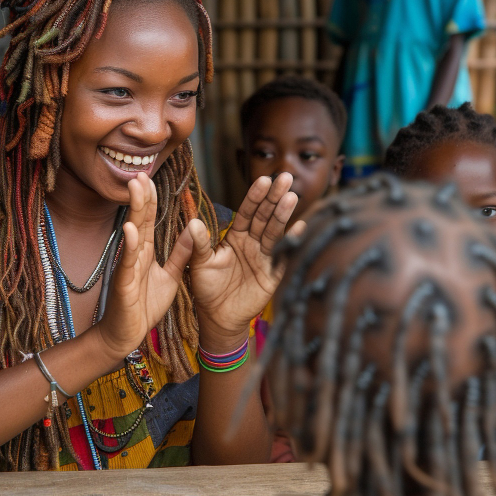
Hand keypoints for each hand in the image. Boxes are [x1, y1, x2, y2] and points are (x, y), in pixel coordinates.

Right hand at [93, 173, 193, 359]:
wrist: (126, 335)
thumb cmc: (144, 306)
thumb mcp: (170, 277)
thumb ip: (180, 255)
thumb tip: (192, 232)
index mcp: (145, 252)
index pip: (148, 220)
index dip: (150, 199)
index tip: (150, 177)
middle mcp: (134, 254)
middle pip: (139, 219)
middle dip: (141, 195)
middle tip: (141, 171)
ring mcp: (127, 267)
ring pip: (132, 234)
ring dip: (134, 210)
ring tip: (136, 188)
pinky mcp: (123, 283)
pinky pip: (127, 262)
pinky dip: (128, 245)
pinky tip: (130, 228)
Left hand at [187, 174, 296, 349]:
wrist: (217, 317)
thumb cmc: (206, 287)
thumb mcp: (200, 263)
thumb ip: (199, 243)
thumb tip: (193, 222)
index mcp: (235, 236)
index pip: (247, 212)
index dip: (255, 196)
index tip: (263, 180)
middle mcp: (252, 242)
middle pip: (265, 216)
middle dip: (274, 197)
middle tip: (285, 178)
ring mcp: (264, 257)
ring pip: (275, 232)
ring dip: (284, 215)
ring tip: (292, 197)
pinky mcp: (273, 274)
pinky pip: (284, 256)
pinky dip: (293, 242)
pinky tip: (302, 227)